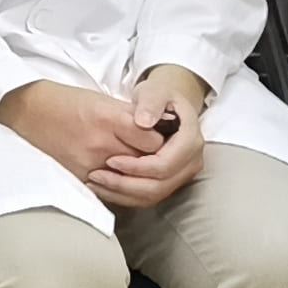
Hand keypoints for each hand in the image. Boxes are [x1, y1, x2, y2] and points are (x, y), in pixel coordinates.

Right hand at [0, 77, 163, 189]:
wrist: (26, 113)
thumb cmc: (65, 102)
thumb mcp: (101, 100)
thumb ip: (131, 117)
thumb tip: (160, 129)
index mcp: (107, 119)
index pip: (154, 141)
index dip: (160, 141)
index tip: (156, 139)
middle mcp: (99, 144)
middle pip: (145, 163)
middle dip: (151, 160)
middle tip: (149, 154)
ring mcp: (88, 165)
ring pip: (129, 180)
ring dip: (134, 175)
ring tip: (132, 165)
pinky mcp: (77, 178)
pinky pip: (109, 189)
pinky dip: (115, 184)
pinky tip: (113, 175)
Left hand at [94, 66, 211, 211]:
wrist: (168, 105)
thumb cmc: (160, 96)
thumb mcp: (155, 91)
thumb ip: (150, 103)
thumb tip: (144, 122)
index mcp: (191, 140)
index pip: (165, 164)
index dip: (138, 166)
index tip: (111, 160)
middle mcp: (192, 161)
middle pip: (160, 185)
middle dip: (126, 183)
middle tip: (96, 175)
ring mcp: (183, 174)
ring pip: (155, 195)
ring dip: (123, 193)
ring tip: (95, 182)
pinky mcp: (172, 181)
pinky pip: (150, 196)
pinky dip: (126, 195)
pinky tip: (104, 188)